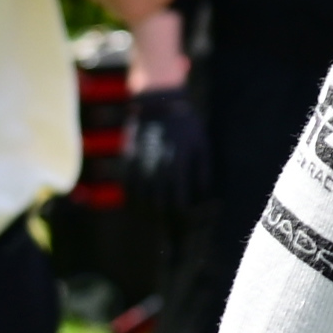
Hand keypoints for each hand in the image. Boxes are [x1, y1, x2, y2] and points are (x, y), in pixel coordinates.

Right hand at [121, 86, 207, 213]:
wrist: (159, 101)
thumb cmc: (186, 124)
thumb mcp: (203, 146)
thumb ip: (203, 174)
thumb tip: (205, 198)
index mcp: (178, 167)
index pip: (180, 205)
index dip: (186, 220)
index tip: (191, 223)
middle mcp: (156, 169)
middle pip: (159, 208)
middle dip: (167, 224)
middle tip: (174, 231)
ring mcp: (139, 166)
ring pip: (140, 202)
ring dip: (149, 217)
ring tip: (158, 223)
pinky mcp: (127, 161)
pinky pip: (127, 189)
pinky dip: (133, 203)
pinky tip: (141, 208)